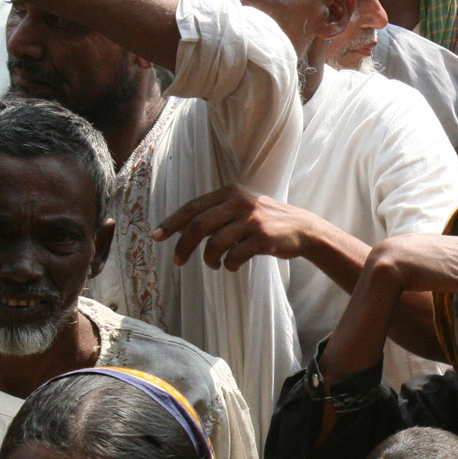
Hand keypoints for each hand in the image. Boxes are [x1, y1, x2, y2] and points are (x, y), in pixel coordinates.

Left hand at [153, 183, 315, 268]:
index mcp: (230, 192)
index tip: (155, 236)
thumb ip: (215, 214)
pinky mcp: (263, 237)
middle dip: (184, 246)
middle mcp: (239, 202)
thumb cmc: (265, 220)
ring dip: (209, 259)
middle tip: (178, 261)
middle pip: (199, 225)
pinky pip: (235, 256)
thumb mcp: (241, 208)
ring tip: (214, 264)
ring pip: (215, 243)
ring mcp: (252, 220)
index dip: (172, 223)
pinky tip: (232, 266)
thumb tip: (181, 228)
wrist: (302, 228)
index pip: (193, 207)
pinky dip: (229, 265)